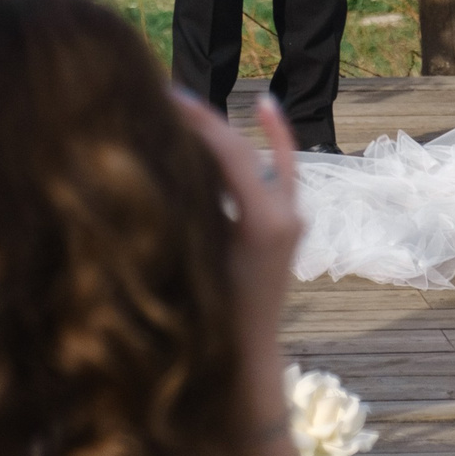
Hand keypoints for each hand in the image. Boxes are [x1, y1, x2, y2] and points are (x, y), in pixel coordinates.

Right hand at [172, 89, 308, 455]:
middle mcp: (287, 214)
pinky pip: (280, 172)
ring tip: (194, 106)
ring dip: (233, 130)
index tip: (167, 97)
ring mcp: (292, 219)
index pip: (231, 153)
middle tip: (172, 96)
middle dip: (209, 122)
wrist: (249, 360)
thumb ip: (190, 211)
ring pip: (262, 157)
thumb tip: (162, 162)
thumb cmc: (215, 320)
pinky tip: (266, 108)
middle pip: (245, 150)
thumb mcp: (199, 259)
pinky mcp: (288, 225)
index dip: (199, 121)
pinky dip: (272, 142)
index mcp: (266, 221)